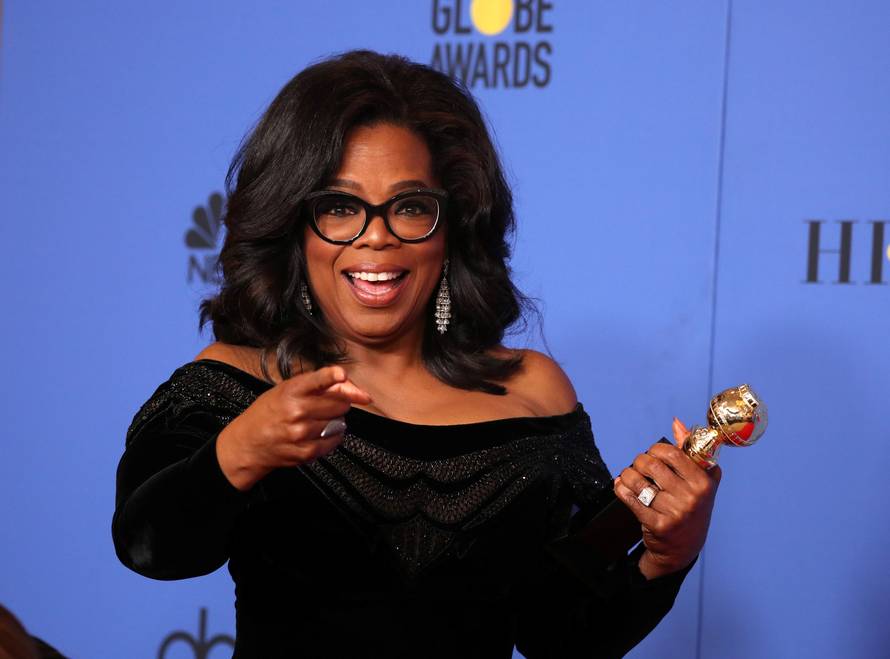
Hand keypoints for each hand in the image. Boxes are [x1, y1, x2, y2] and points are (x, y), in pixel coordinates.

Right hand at [216, 366, 371, 490]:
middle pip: (340, 403)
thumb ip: (316, 384)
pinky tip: (319, 432)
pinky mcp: (306, 451)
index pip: (317, 380)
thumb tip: (347, 384)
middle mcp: (296, 411)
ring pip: (340, 422)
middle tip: (327, 404)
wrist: (248, 443)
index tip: (342, 375)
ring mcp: (302, 433)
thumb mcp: (285, 389)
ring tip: (317, 420)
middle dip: (340, 402)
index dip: (332, 376)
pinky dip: (332, 435)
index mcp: (291, 391)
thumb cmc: (268, 413)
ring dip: (335, 420)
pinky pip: (335, 440)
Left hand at [613, 418, 721, 579]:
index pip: (671, 453)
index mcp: (704, 482)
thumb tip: (677, 422)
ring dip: (627, 475)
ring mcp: (674, 513)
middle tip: (639, 466)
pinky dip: (620, 489)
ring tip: (629, 477)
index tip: (653, 454)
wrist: (683, 549)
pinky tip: (621, 486)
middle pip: (651, 465)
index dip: (655, 450)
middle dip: (639, 461)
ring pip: (638, 482)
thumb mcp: (699, 480)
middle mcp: (691, 498)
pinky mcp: (657, 525)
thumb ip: (688, 450)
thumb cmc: (691, 507)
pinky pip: (630, 499)